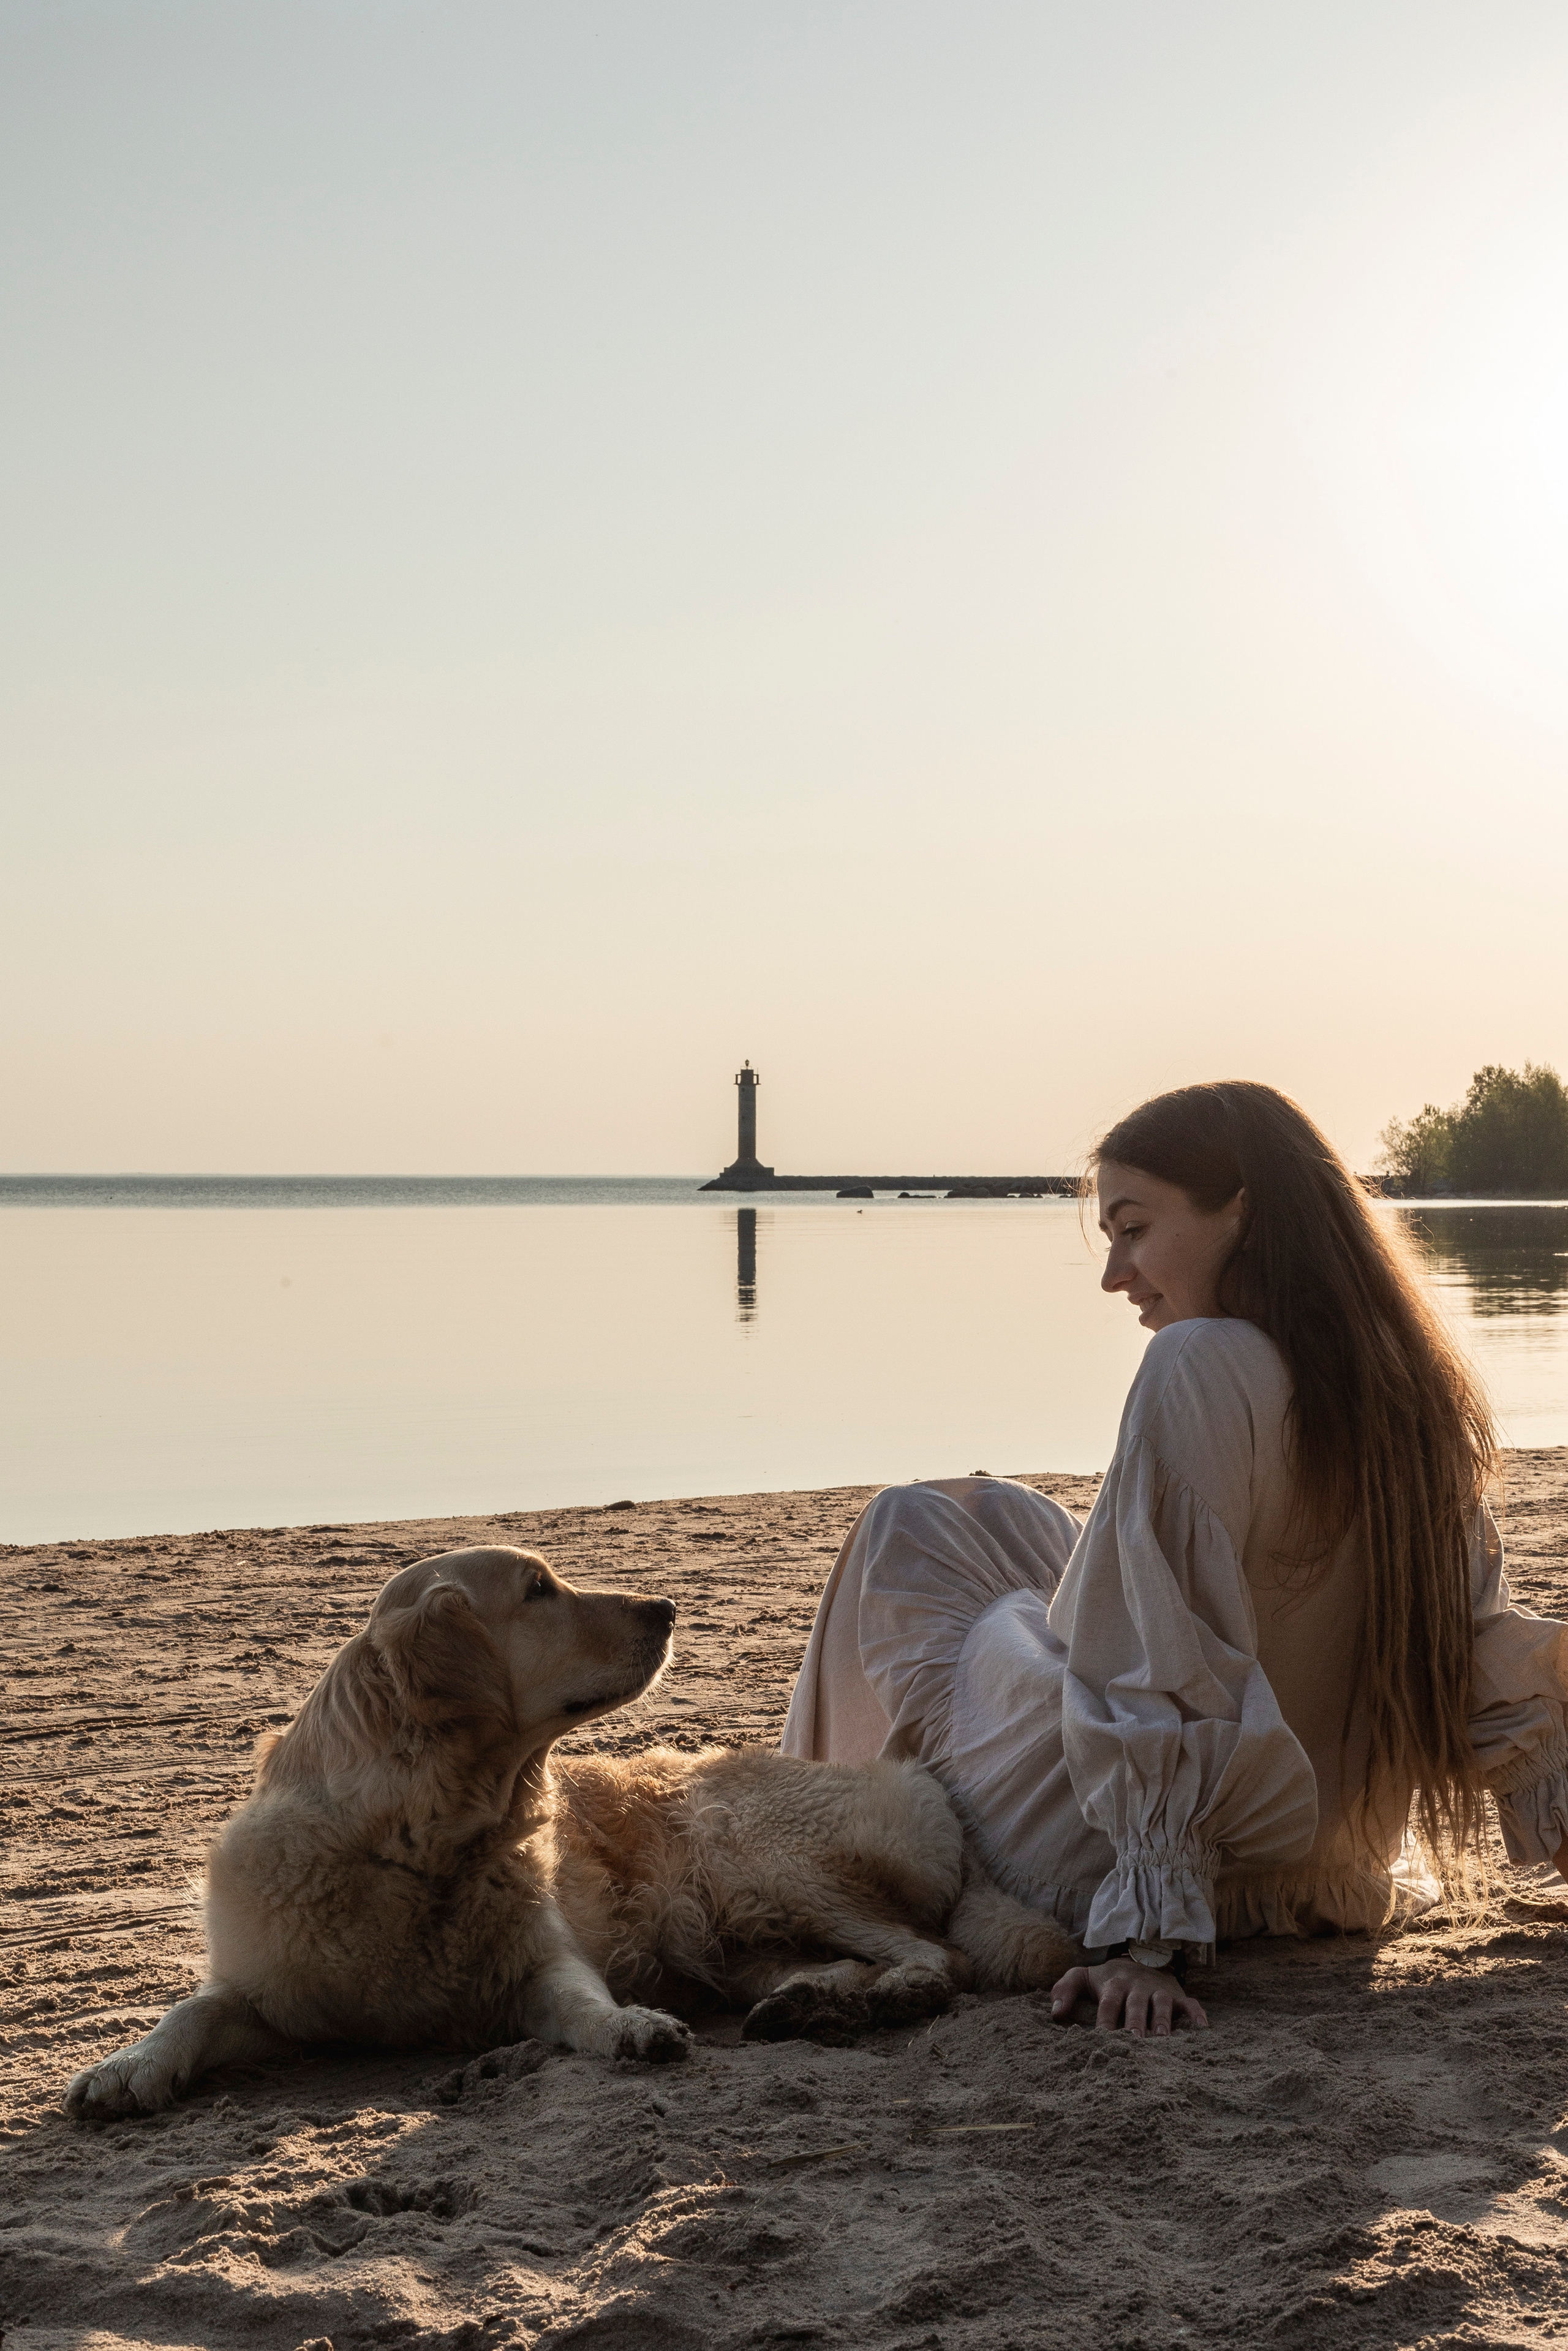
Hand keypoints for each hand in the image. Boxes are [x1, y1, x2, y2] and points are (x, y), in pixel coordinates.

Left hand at [1050, 1958, 1207, 2037]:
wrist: (1139, 1958)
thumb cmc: (1108, 1979)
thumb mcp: (1083, 1977)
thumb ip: (1065, 1989)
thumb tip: (1054, 2014)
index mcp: (1114, 1984)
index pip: (1108, 2004)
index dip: (1105, 2021)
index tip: (1101, 2040)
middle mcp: (1137, 1986)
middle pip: (1136, 2005)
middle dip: (1135, 2022)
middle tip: (1135, 2042)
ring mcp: (1159, 1990)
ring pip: (1162, 2004)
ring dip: (1162, 2020)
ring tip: (1162, 2039)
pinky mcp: (1177, 1994)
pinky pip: (1189, 2003)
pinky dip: (1196, 2014)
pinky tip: (1202, 2029)